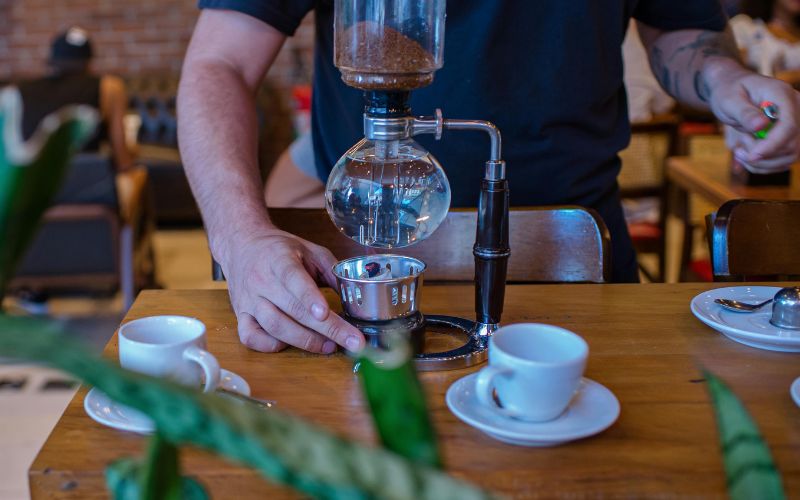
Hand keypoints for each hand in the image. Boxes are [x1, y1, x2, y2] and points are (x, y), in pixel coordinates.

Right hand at [221, 227, 364, 353]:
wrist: (241, 245)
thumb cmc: (280, 250)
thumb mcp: (311, 251)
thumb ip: (333, 272)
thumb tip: (355, 297)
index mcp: (279, 259)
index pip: (293, 278)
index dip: (309, 297)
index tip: (325, 313)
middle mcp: (261, 281)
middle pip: (292, 309)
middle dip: (326, 329)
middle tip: (352, 342)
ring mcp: (249, 300)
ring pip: (274, 326)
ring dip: (304, 340)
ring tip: (330, 346)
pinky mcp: (241, 315)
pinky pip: (250, 337)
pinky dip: (270, 346)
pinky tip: (290, 344)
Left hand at [710, 72, 799, 173]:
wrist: (733, 91)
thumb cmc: (729, 92)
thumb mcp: (729, 100)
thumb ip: (744, 113)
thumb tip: (761, 125)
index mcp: (783, 95)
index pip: (789, 126)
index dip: (772, 145)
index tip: (751, 156)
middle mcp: (796, 109)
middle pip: (792, 144)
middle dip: (763, 154)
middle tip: (738, 150)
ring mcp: (796, 123)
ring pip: (790, 156)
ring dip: (763, 163)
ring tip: (740, 153)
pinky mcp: (790, 136)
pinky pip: (783, 160)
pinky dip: (764, 165)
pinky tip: (747, 157)